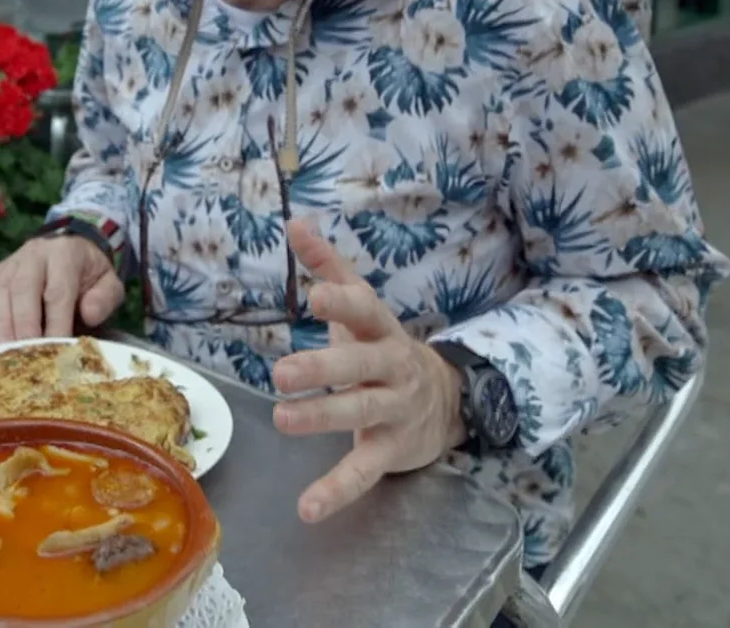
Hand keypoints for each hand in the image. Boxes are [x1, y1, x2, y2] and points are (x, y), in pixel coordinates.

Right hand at [0, 235, 123, 341]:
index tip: (56, 349)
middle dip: (23, 326)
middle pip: (22, 290)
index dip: (55, 323)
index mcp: (65, 254)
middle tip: (25, 355)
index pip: (57, 291)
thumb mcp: (108, 282)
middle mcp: (33, 254)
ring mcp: (10, 263)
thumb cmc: (88, 272)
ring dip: (1, 325)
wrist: (71, 245)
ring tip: (5, 353)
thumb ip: (104, 298)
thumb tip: (88, 315)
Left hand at [269, 219, 465, 523]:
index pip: (364, 310)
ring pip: (362, 413)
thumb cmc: (385, 349)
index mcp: (381, 329)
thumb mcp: (363, 308)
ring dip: (323, 417)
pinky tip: (307, 507)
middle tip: (282, 373)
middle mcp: (392, 367)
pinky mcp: (391, 450)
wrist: (448, 401)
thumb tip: (294, 222)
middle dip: (323, 368)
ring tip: (283, 419)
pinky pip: (364, 470)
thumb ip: (329, 268)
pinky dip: (336, 490)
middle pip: (360, 365)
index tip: (313, 295)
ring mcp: (395, 410)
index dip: (340, 303)